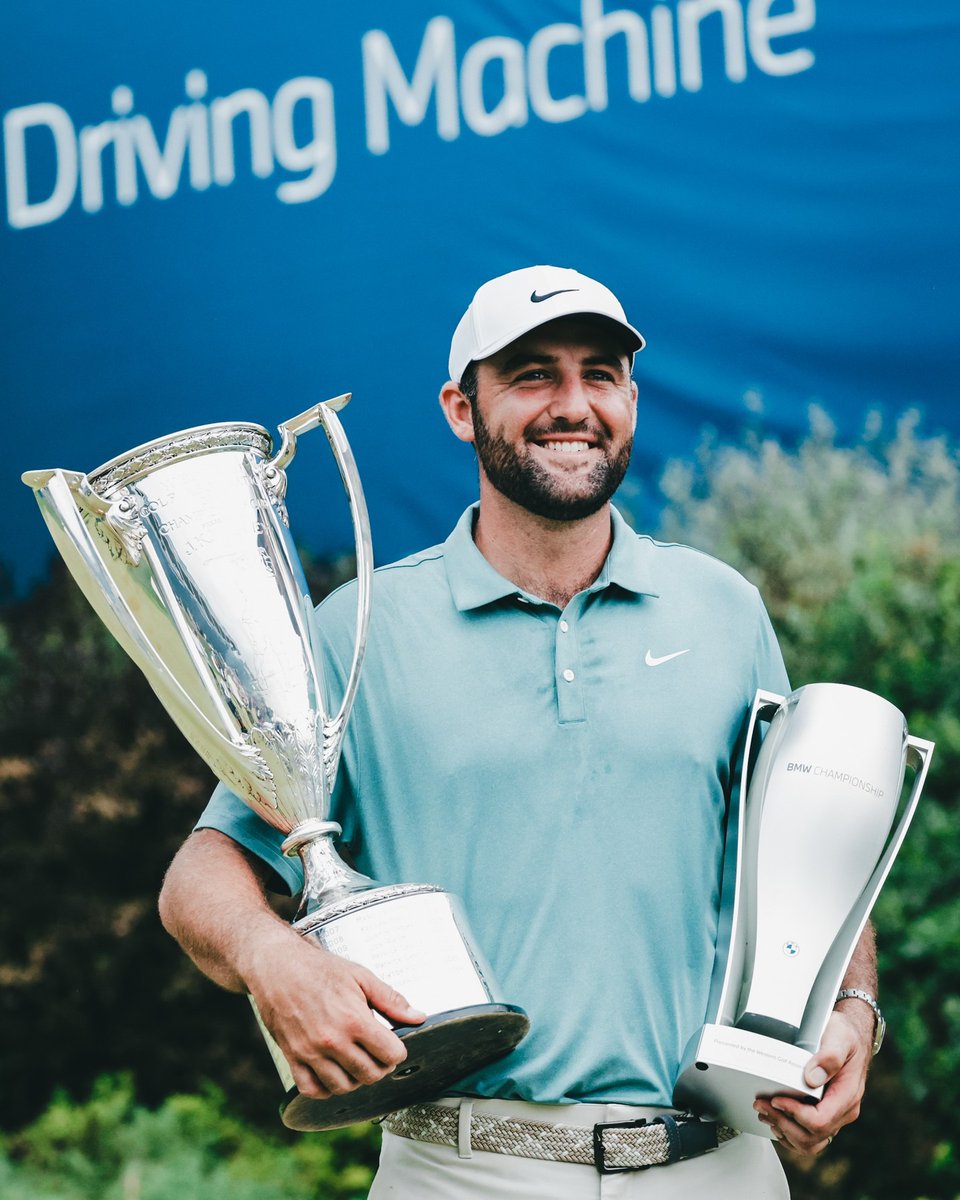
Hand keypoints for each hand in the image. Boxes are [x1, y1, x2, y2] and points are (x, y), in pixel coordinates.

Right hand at [245, 924, 425, 1099]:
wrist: (277, 967)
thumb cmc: (319, 969)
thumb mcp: (361, 976)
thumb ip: (390, 1000)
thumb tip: (417, 1017)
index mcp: (354, 1020)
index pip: (391, 1055)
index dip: (397, 1050)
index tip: (393, 1043)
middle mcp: (332, 1041)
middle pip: (370, 1075)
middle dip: (380, 1065)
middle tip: (376, 1051)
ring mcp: (310, 1053)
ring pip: (344, 1087)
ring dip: (355, 1078)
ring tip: (356, 1060)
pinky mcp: (292, 1058)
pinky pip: (312, 1090)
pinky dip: (325, 1088)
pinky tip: (333, 1072)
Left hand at [753, 1007, 871, 1154]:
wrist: (852, 1035)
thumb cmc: (845, 1035)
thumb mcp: (840, 1038)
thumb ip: (829, 1057)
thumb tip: (811, 1078)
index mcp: (847, 1096)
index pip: (820, 1121)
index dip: (795, 1114)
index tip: (776, 1099)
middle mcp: (842, 1110)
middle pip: (813, 1136)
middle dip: (783, 1123)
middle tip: (761, 1105)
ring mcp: (834, 1114)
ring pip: (810, 1142)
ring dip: (784, 1131)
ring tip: (764, 1113)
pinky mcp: (824, 1113)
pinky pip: (809, 1137)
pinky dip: (789, 1133)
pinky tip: (775, 1119)